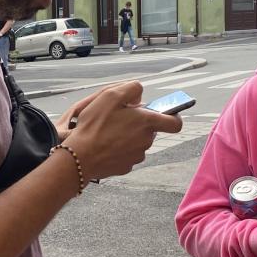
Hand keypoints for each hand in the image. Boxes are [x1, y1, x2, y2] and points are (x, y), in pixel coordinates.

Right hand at [61, 81, 181, 180]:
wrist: (80, 157)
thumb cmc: (94, 125)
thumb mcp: (110, 95)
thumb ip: (131, 88)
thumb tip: (140, 96)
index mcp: (147, 122)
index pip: (175, 123)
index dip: (172, 116)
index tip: (162, 113)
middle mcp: (146, 141)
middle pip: (150, 130)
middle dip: (138, 123)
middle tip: (118, 118)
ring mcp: (137, 156)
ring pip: (138, 142)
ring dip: (128, 136)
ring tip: (107, 132)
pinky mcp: (126, 167)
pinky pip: (127, 154)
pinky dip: (119, 149)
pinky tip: (104, 145)